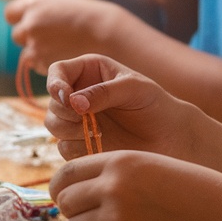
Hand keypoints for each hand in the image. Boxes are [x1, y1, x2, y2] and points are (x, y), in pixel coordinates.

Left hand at [5, 0, 117, 73]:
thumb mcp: (60, 2)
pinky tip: (65, 56)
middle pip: (18, 35)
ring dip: (38, 52)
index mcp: (33, 4)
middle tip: (52, 37)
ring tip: (62, 47)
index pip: (11, 14)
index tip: (30, 21)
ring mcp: (35, 45)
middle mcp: (30, 24)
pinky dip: (47, 63)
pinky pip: (38, 65)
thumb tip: (26, 15)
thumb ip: (40, 8)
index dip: (19, 19)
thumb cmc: (88, 15)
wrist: (107, 34)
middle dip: (30, 37)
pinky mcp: (43, 63)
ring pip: (27, 53)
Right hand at [45, 53, 196, 160]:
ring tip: (99, 132)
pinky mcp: (81, 145)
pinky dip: (79, 148)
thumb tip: (73, 102)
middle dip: (65, 112)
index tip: (66, 98)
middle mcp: (78, 96)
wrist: (170, 137)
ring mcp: (78, 122)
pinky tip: (102, 145)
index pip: (57, 72)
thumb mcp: (134, 89)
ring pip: (53, 126)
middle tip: (86, 118)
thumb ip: (103, 92)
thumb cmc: (155, 104)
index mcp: (89, 72)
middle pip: (51, 103)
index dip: (55, 84)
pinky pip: (64, 148)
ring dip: (70, 131)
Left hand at [50, 149, 221, 220]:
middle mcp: (113, 187)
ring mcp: (118, 219)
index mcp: (118, 161)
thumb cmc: (192, 190)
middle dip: (74, 210)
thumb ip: (113, 172)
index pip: (67, 173)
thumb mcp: (150, 165)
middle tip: (90, 216)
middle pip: (66, 202)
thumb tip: (69, 190)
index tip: (64, 196)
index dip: (61, 187)